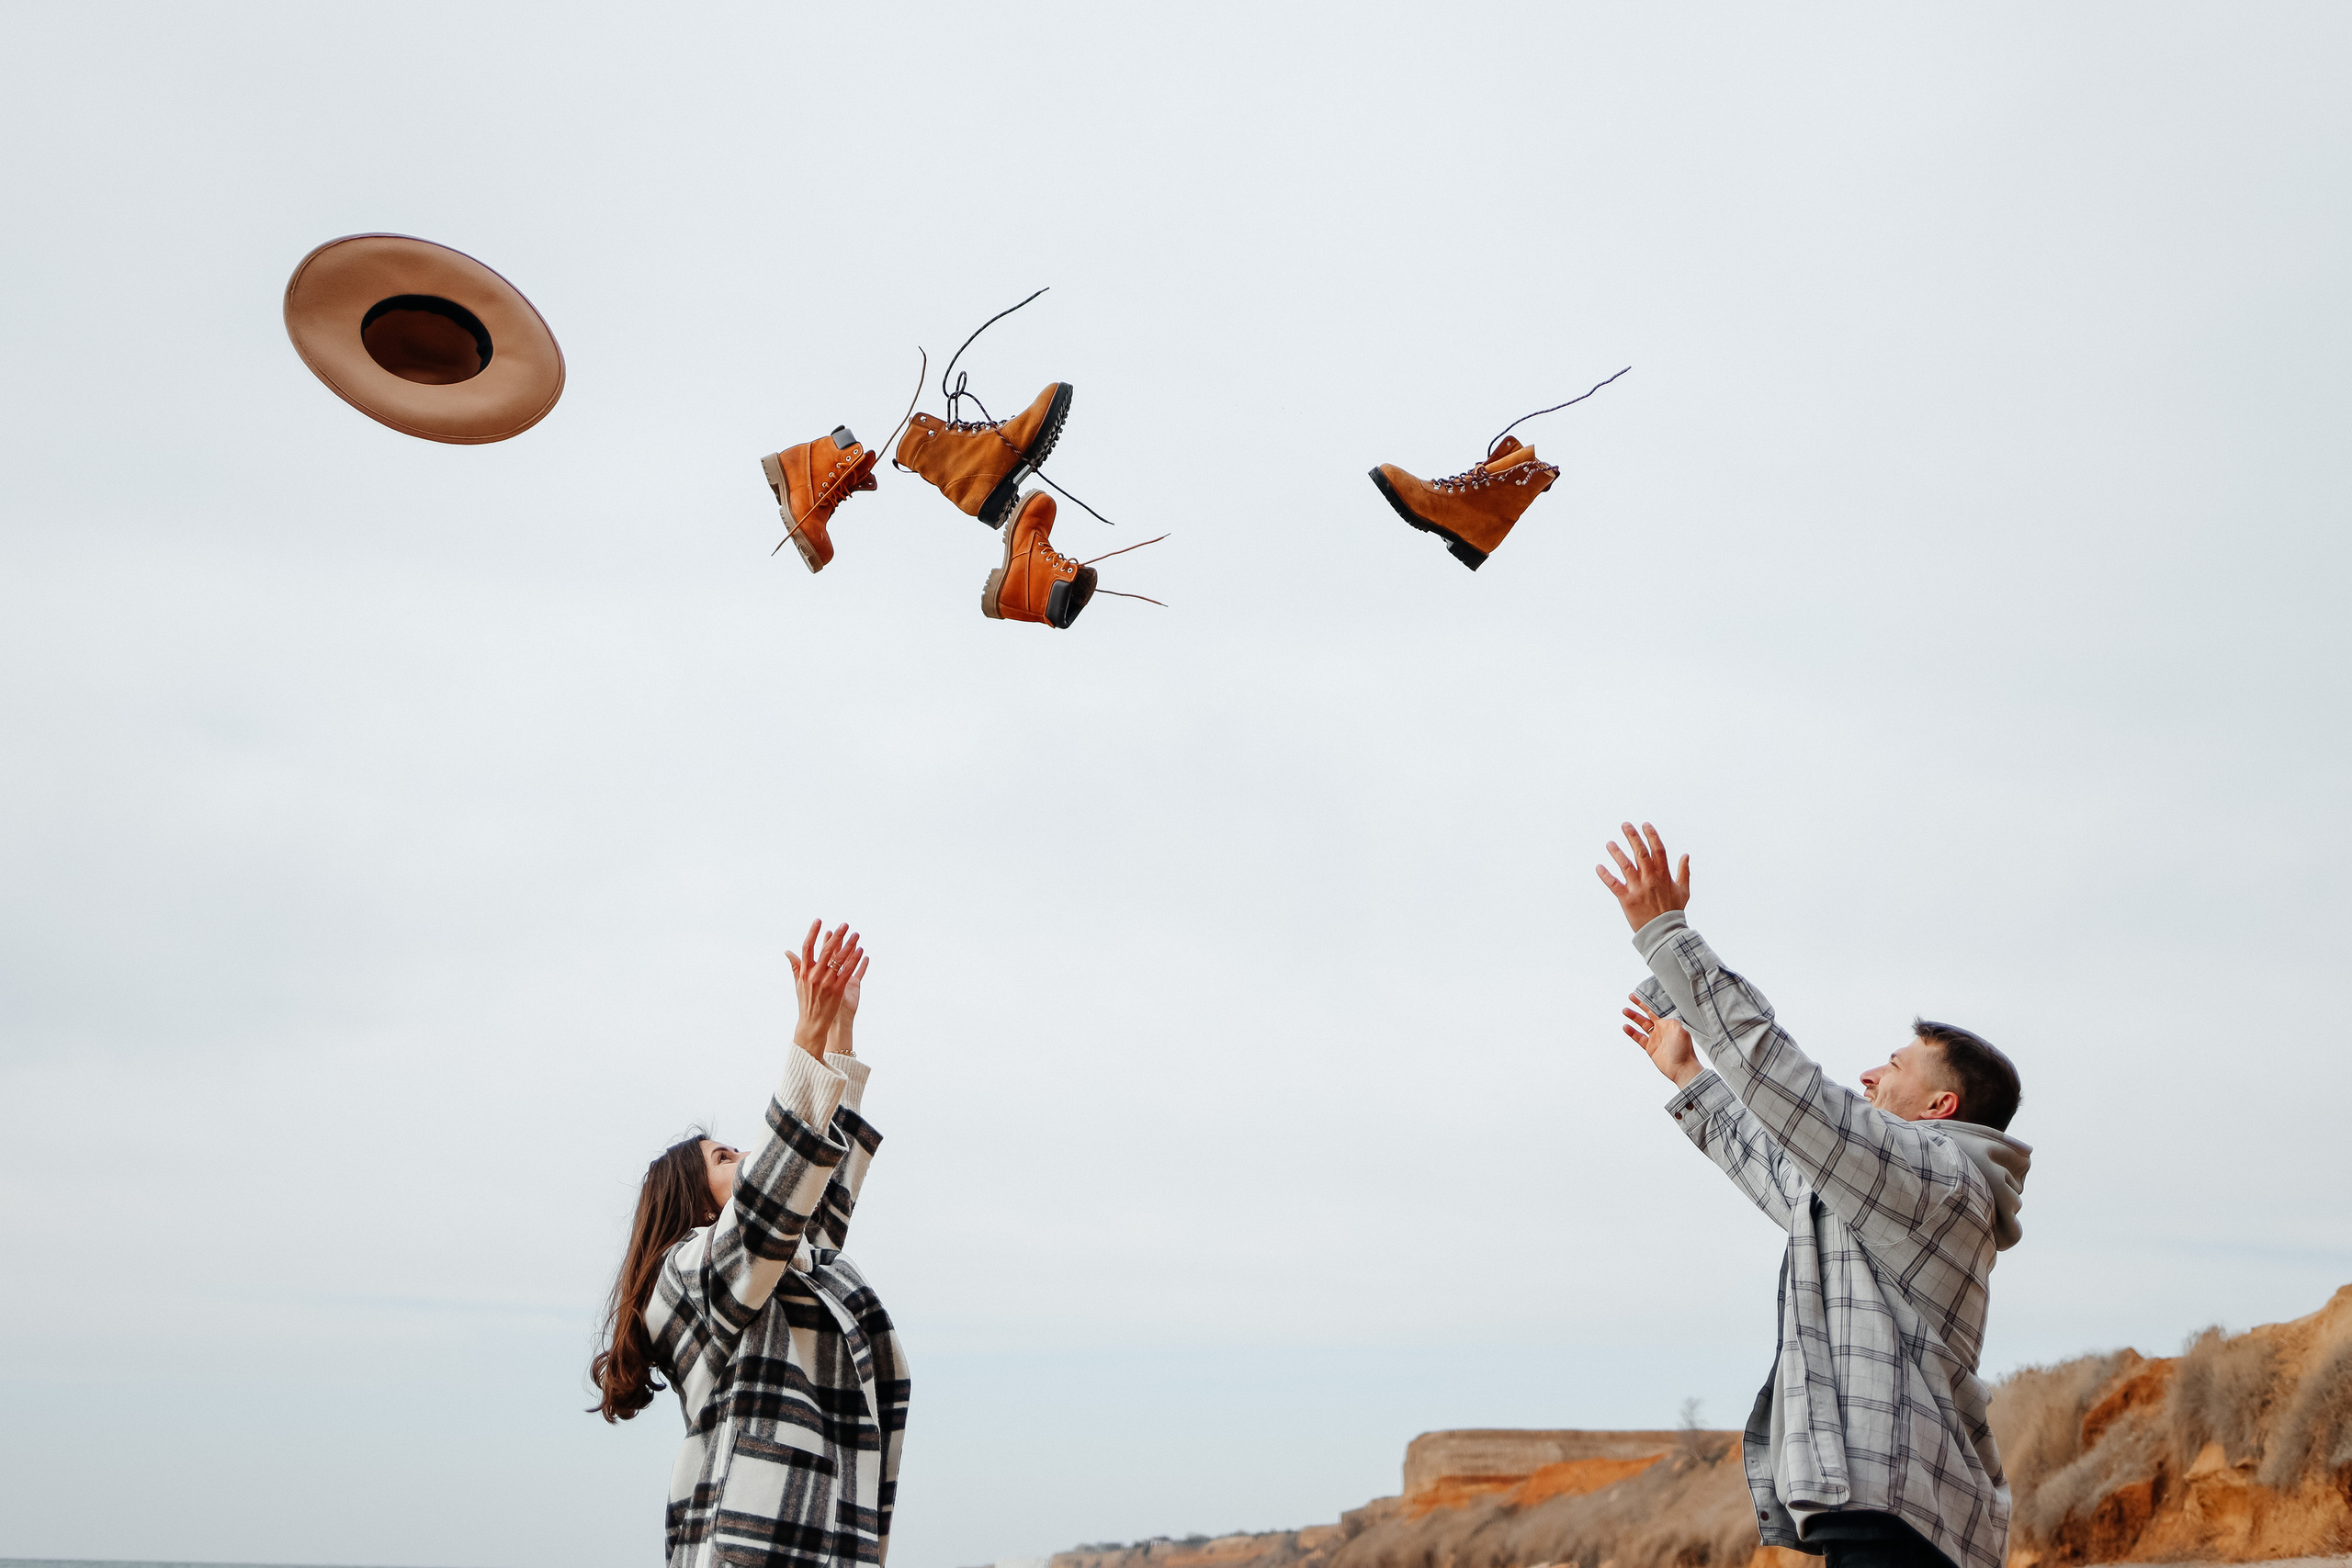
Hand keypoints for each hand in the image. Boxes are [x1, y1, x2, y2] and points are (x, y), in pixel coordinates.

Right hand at [785, 920, 861, 1059]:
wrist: (812, 1022)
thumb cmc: (806, 1001)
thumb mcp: (798, 983)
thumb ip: (796, 966)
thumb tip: (787, 952)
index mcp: (804, 972)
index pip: (807, 948)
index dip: (812, 933)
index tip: (818, 920)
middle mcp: (814, 975)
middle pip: (826, 951)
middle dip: (836, 936)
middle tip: (844, 924)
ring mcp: (826, 982)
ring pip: (839, 960)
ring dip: (849, 945)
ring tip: (856, 934)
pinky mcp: (837, 989)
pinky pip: (848, 972)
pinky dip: (855, 961)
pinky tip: (861, 951)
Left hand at [1596, 821, 1689, 931]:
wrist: (1665, 932)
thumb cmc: (1674, 911)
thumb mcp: (1683, 890)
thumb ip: (1684, 871)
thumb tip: (1686, 855)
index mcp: (1664, 875)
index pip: (1658, 850)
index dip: (1651, 835)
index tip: (1645, 825)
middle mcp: (1651, 879)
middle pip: (1641, 853)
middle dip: (1632, 837)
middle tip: (1624, 824)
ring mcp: (1638, 888)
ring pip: (1625, 865)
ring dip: (1616, 853)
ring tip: (1609, 843)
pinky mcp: (1627, 899)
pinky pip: (1614, 884)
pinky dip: (1605, 875)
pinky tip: (1598, 867)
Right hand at [1623, 993, 1702, 1087]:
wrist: (1682, 1069)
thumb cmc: (1684, 1051)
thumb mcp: (1681, 1031)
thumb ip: (1672, 1020)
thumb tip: (1666, 1014)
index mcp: (1669, 1023)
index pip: (1657, 1009)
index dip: (1649, 1001)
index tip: (1642, 994)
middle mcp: (1662, 1029)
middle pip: (1647, 1014)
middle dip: (1639, 1005)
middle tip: (1631, 997)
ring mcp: (1656, 1038)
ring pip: (1641, 1024)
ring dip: (1633, 1017)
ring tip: (1625, 1010)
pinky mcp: (1650, 1048)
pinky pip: (1639, 1038)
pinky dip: (1632, 1032)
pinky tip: (1626, 1027)